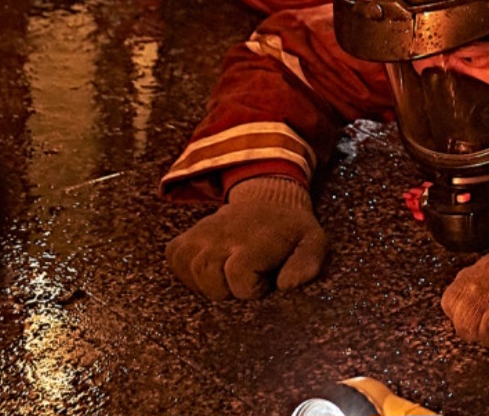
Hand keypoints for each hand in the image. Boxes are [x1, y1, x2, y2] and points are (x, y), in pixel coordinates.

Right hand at [166, 176, 327, 300]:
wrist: (270, 198)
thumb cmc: (290, 229)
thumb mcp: (313, 241)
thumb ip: (309, 263)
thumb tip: (287, 285)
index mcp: (255, 240)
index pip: (240, 280)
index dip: (253, 289)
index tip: (265, 279)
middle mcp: (224, 234)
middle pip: (212, 282)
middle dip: (230, 289)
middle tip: (247, 276)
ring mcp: (202, 233)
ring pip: (192, 272)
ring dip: (209, 282)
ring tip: (229, 273)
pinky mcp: (187, 234)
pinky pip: (175, 258)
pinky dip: (187, 269)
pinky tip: (209, 266)